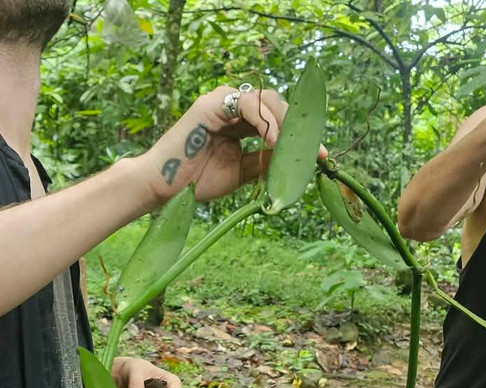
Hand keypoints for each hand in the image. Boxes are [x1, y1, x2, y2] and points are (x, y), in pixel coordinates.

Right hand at [139, 86, 326, 205]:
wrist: (163, 189)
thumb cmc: (195, 181)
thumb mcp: (241, 171)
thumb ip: (265, 161)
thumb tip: (295, 158)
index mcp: (240, 121)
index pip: (278, 118)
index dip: (300, 134)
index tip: (321, 155)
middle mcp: (232, 106)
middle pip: (276, 105)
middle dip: (299, 127)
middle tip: (316, 151)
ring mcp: (221, 101)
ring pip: (265, 100)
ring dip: (285, 124)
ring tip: (293, 148)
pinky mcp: (211, 104)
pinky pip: (247, 104)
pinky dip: (264, 121)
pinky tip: (273, 140)